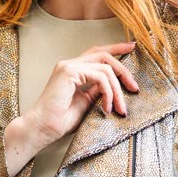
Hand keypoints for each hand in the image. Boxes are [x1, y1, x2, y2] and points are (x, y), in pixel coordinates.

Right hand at [4, 41, 137, 175]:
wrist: (43, 129)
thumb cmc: (59, 121)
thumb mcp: (85, 103)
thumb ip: (96, 91)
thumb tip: (111, 84)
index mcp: (72, 71)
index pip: (97, 53)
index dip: (116, 48)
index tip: (132, 47)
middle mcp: (69, 64)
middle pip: (104, 55)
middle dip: (123, 70)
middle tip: (134, 87)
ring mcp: (68, 66)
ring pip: (105, 68)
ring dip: (117, 90)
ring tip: (120, 109)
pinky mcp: (69, 72)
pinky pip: (100, 77)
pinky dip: (108, 92)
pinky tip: (107, 107)